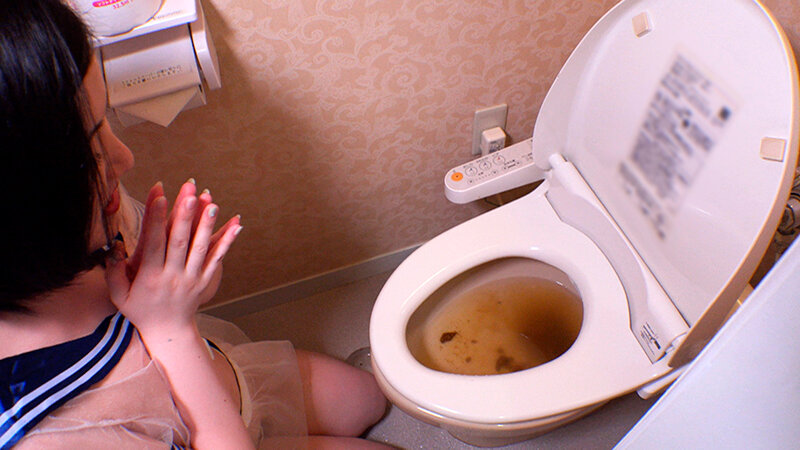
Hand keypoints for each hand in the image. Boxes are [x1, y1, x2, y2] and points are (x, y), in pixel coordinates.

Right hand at [105, 181, 241, 335]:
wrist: (168, 332)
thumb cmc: (140, 310)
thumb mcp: (119, 296)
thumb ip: (113, 272)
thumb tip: (113, 248)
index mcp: (150, 276)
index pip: (154, 243)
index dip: (156, 220)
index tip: (159, 197)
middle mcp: (173, 276)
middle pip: (180, 242)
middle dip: (185, 216)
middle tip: (190, 194)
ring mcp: (192, 278)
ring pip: (201, 248)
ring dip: (207, 225)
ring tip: (213, 204)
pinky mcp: (206, 280)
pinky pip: (217, 258)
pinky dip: (227, 241)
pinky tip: (236, 225)